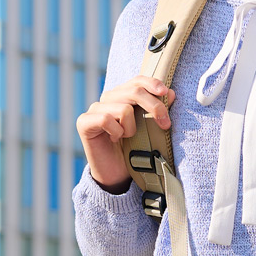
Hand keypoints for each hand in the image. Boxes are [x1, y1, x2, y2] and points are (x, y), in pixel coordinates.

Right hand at [76, 76, 175, 193]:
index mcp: (122, 96)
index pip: (137, 80)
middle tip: (165, 124)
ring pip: (124, 108)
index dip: (152, 83)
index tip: (167, 93)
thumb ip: (157, 110)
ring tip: (127, 138)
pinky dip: (116, 132)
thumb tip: (171, 93)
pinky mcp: (84, 122)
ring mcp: (94, 109)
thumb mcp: (150, 128)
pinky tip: (115, 139)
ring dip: (131, 128)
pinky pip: (106, 119)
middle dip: (154, 106)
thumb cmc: (134, 150)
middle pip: (134, 91)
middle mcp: (107, 98)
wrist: (117, 174)